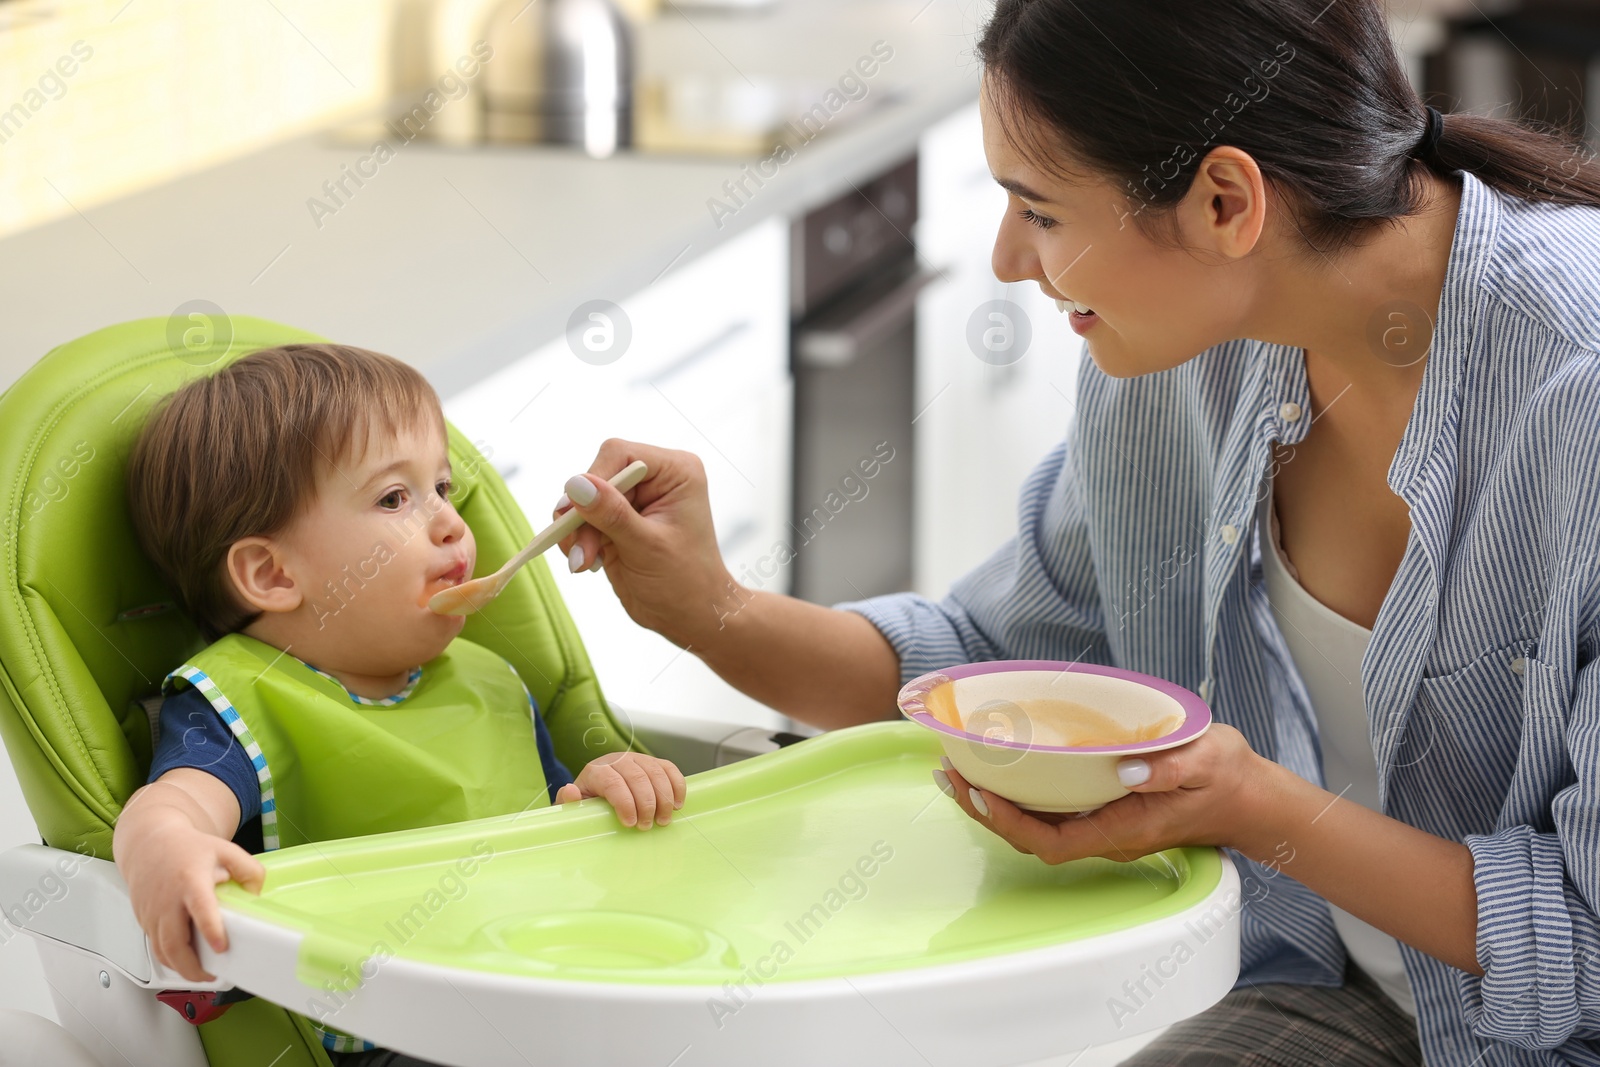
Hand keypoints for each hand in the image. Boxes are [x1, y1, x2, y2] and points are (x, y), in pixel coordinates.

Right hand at [122, 822, 264, 981]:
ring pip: (161, 951)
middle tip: (212, 975)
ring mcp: (152, 912)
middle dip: (191, 966)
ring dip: (180, 969)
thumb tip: (256, 895)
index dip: (210, 929)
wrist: (149, 843)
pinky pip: (155, 947)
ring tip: (202, 975)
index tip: (221, 946)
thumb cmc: (187, 849)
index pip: (200, 907)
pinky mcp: (144, 921)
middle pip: (174, 942)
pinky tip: (185, 963)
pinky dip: (169, 960)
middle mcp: (167, 900)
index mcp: (190, 880)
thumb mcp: (225, 850)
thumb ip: (249, 870)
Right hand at [553, 439, 733, 646]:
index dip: (592, 480)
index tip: (574, 513)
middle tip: (579, 552)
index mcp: (675, 471)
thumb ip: (611, 514)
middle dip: (582, 515)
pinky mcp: (617, 520)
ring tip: (583, 562)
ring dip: (576, 532)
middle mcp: (654, 478)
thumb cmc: (685, 582)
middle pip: (597, 477)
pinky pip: (582, 519)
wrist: (691, 617)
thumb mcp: (647, 547)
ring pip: (583, 500)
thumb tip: (576, 483)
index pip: (619, 454)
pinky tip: (587, 562)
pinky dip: (576, 540)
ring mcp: (634, 499)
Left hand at [555, 752, 686, 829]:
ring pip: (655, 772)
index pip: (613, 782)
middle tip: (647, 825)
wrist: (597, 791)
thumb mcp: (573, 807)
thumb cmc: (587, 804)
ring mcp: (637, 758)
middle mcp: (618, 759)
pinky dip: (676, 785)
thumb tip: (571, 790)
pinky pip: (669, 768)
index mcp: (596, 770)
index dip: (625, 802)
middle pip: (637, 777)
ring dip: (664, 797)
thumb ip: (569, 802)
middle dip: (646, 803)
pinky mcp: (652, 762)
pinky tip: (677, 803)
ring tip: (664, 819)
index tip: (630, 823)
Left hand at [939, 724, 1277, 864]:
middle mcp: (1105, 834)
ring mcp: (1102, 825)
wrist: (1250, 801)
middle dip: (985, 811)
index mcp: (1123, 828)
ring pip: (1035, 826)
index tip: (980, 793)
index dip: (1010, 822)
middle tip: (948, 775)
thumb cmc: (1227, 779)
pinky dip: (1016, 795)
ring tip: (956, 773)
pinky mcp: (1103, 811)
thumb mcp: (1208, 761)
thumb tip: (1127, 769)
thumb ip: (1170, 767)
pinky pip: (1049, 812)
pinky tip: (997, 771)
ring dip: (993, 804)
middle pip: (1030, 837)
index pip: (1052, 840)